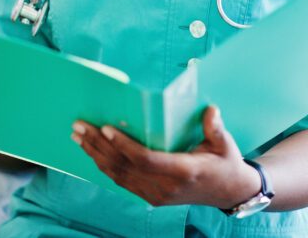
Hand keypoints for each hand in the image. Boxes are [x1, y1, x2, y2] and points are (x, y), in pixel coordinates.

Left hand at [72, 106, 261, 207]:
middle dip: (98, 145)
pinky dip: (105, 166)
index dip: (123, 145)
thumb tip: (210, 110)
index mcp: (183, 171)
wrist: (229, 192)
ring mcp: (156, 194)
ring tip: (78, 136)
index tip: (106, 128)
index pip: (145, 159)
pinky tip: (92, 152)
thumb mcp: (225, 144)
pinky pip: (122, 181)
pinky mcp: (151, 197)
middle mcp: (166, 186)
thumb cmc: (225, 163)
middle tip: (79, 126)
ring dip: (95, 155)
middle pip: (124, 166)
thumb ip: (215, 128)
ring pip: (118, 175)